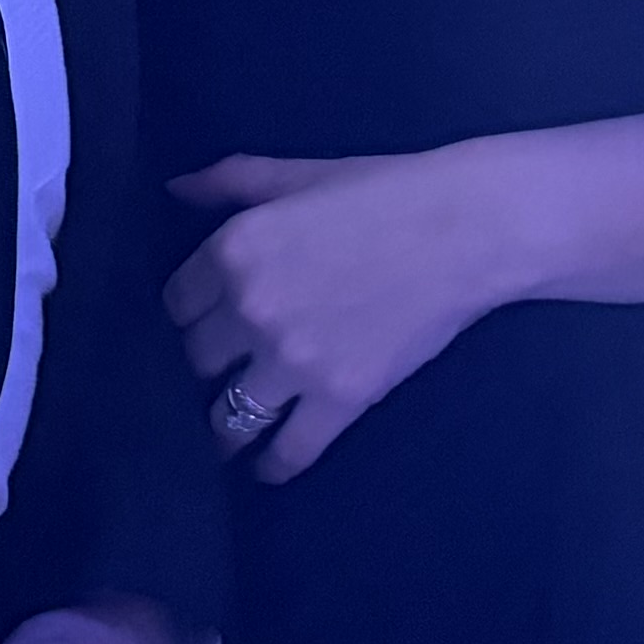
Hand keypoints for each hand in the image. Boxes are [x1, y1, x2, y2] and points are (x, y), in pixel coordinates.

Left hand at [169, 146, 544, 481]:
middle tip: (228, 370)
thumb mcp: (300, 175)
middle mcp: (251, 309)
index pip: (176, 306)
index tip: (206, 326)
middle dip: (210, 366)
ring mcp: (293, 359)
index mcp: (235, 250)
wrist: (469, 229)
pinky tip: (267, 468)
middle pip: (196, 362)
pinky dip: (272, 466)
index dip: (192, 317)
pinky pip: (288, 450)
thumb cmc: (385, 191)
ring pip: (228, 416)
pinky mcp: (340, 397)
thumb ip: (231, 181)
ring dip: (225, 426)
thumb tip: (174, 190)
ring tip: (230, 434)